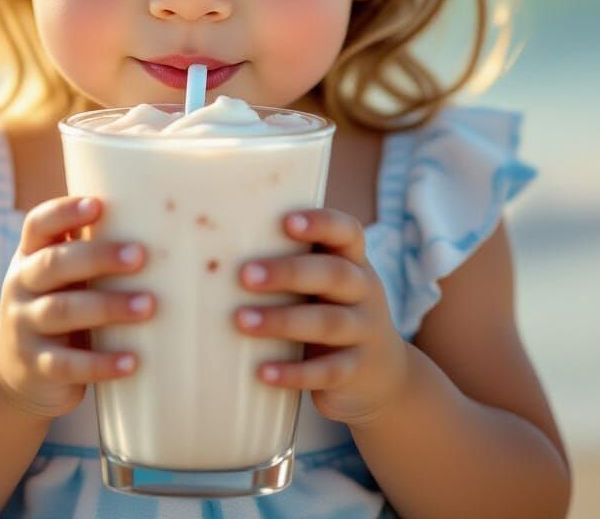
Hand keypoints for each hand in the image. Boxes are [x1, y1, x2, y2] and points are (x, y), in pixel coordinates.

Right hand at [0, 195, 156, 418]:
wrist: (11, 371)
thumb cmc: (58, 304)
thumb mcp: (61, 276)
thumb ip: (88, 250)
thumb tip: (159, 219)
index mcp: (29, 256)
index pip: (38, 225)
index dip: (64, 212)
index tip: (98, 205)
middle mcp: (21, 286)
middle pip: (54, 263)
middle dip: (98, 257)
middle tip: (140, 256)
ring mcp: (23, 327)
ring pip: (62, 311)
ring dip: (108, 307)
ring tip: (149, 306)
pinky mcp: (35, 367)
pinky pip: (68, 364)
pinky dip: (101, 363)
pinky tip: (132, 362)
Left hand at [233, 208, 410, 426]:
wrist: (383, 378)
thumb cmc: (331, 311)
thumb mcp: (325, 284)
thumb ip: (293, 261)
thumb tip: (216, 245)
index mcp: (353, 261)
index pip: (346, 232)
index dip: (320, 224)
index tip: (286, 222)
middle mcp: (364, 290)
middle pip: (333, 274)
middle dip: (288, 272)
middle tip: (245, 275)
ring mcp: (364, 332)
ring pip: (328, 322)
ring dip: (282, 321)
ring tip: (241, 321)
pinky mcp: (355, 371)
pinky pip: (327, 371)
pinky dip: (294, 373)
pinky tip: (262, 372)